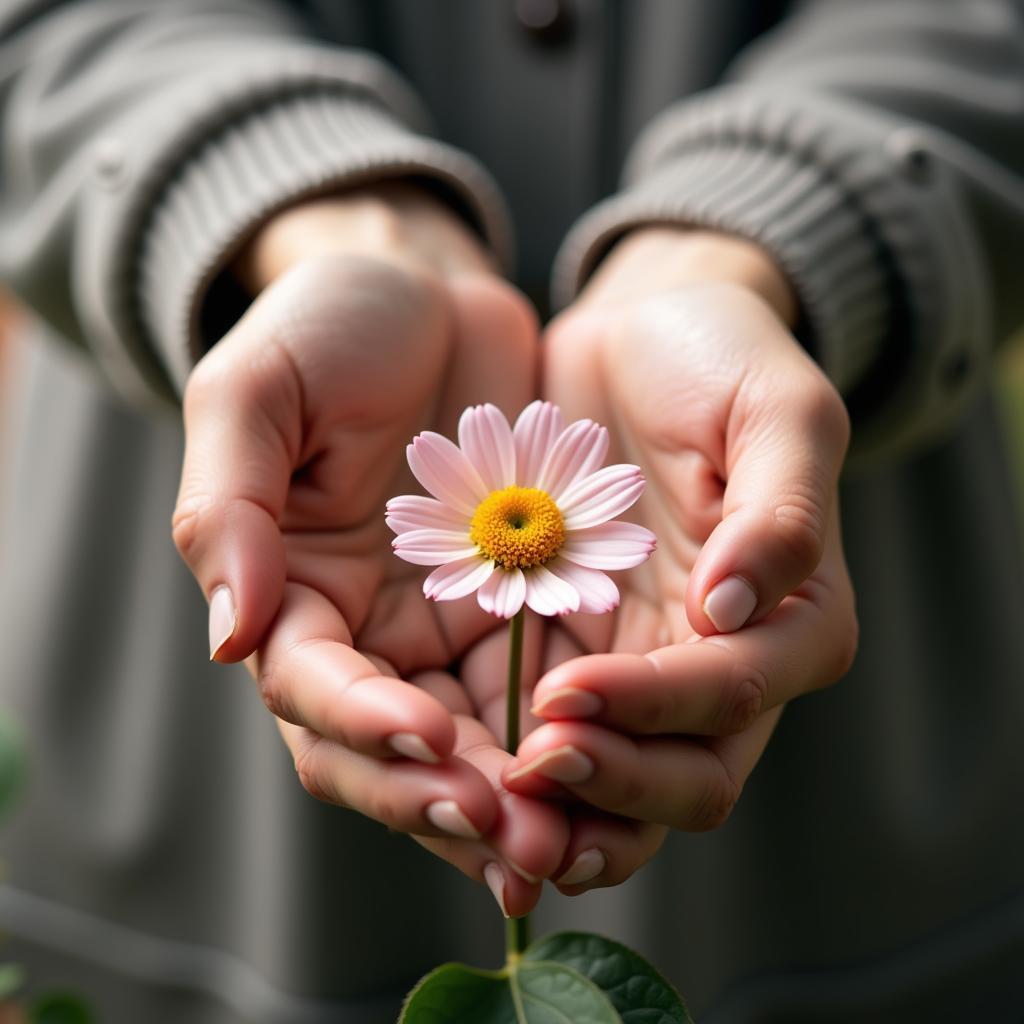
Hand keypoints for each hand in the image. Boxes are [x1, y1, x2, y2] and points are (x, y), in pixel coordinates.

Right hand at [173, 185, 569, 912]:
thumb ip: (229, 510)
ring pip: (469, 747)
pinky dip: (565, 738)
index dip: (364, 725)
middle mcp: (363, 634)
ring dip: (512, 800)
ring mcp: (441, 630)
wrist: (425, 290)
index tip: (429, 738)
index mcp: (289, 595)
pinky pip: (535, 692)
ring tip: (567, 839)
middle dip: (444, 800)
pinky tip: (611, 766)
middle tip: (513, 841)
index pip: (313, 691)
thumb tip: (228, 641)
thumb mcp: (255, 393)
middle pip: (390, 753)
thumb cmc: (327, 328)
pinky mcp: (513, 611)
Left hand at [498, 228, 857, 892]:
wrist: (644, 341)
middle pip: (689, 776)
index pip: (736, 696)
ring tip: (487, 804)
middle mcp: (725, 661)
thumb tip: (733, 611)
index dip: (656, 708)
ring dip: (564, 809)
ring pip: (622, 781)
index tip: (566, 690)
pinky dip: (522, 767)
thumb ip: (780, 511)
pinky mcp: (582, 649)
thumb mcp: (776, 410)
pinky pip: (559, 731)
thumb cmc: (720, 361)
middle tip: (525, 771)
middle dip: (611, 786)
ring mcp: (650, 665)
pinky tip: (460, 767)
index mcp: (794, 618)